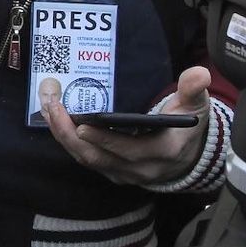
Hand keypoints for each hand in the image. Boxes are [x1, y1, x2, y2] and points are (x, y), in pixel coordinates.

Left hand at [42, 66, 211, 185]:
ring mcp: (124, 172)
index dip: (105, 140)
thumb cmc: (188, 126)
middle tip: (52, 107)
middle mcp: (140, 168)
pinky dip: (68, 140)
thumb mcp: (195, 106)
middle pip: (99, 157)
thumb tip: (198, 74)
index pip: (130, 151)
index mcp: (162, 152)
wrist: (190, 155)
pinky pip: (86, 158)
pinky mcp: (112, 171)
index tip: (83, 124)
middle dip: (70, 133)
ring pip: (87, 159)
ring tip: (47, 108)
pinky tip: (55, 118)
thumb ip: (193, 89)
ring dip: (63, 135)